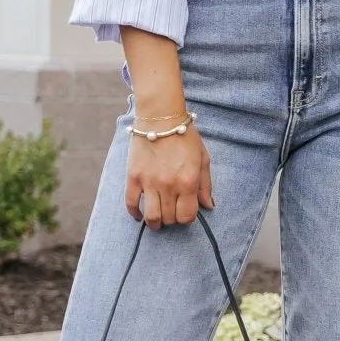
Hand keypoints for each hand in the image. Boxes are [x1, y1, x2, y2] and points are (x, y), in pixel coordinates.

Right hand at [119, 25, 213, 228]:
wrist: (160, 117)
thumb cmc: (185, 137)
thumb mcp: (203, 159)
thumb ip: (206, 185)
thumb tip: (209, 206)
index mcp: (188, 181)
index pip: (187, 216)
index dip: (187, 218)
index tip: (185, 212)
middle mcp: (169, 185)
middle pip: (169, 218)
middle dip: (172, 220)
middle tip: (171, 213)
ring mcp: (149, 182)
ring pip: (151, 216)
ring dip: (155, 223)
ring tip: (157, 220)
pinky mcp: (133, 177)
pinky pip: (131, 203)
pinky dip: (135, 213)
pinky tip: (139, 215)